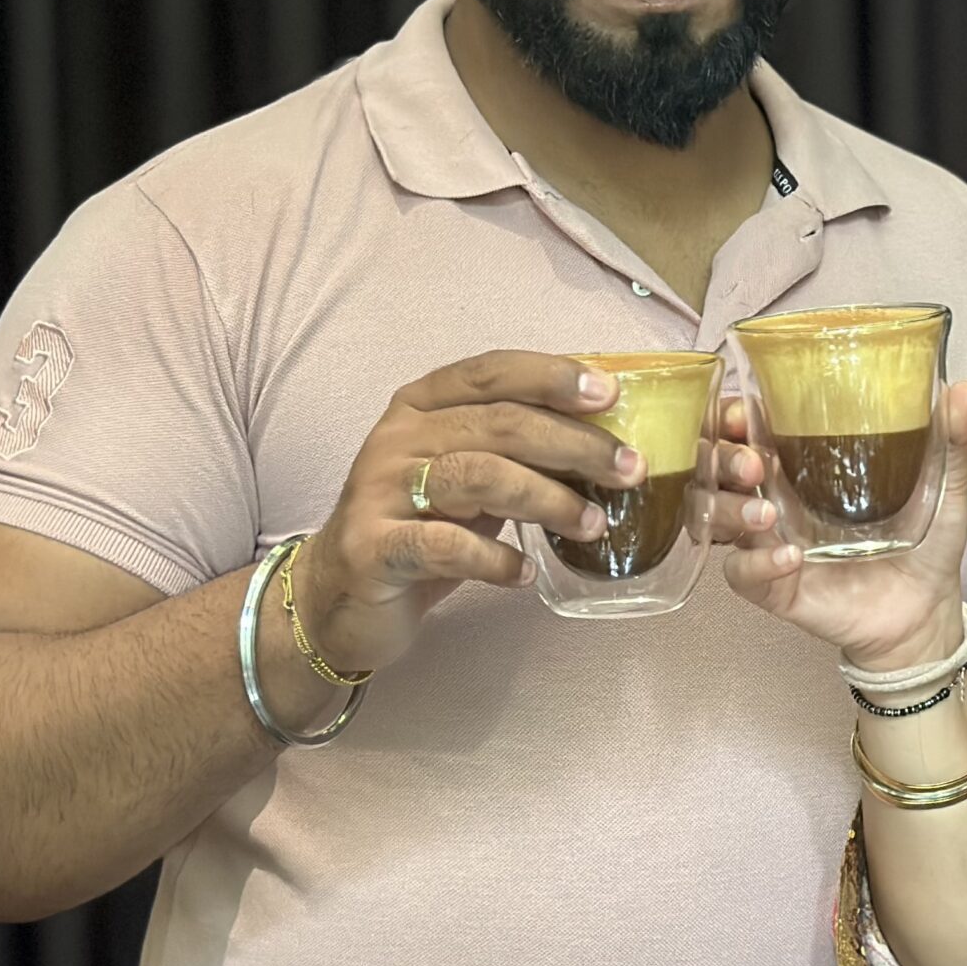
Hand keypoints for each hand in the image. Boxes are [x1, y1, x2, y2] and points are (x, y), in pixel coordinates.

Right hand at [296, 350, 758, 672]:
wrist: (336, 594)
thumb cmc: (420, 525)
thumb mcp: (468, 474)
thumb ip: (516, 447)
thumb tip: (609, 435)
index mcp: (421, 404)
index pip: (492, 371)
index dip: (553, 376)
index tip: (611, 394)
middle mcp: (397, 436)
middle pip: (500, 424)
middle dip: (575, 445)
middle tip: (629, 471)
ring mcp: (379, 489)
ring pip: (479, 476)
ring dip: (548, 500)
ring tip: (592, 524)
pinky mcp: (372, 547)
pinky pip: (447, 545)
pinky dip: (496, 559)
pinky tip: (526, 573)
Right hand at [719, 380, 966, 672]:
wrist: (928, 612)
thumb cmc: (925, 541)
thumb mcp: (944, 487)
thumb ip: (952, 441)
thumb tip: (964, 388)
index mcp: (804, 464)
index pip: (747, 428)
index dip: (732, 415)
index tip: (743, 407)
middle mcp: (778, 499)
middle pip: (717, 468)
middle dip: (723, 457)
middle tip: (755, 461)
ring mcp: (772, 543)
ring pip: (716, 517)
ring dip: (731, 508)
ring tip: (768, 512)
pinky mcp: (776, 587)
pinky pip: (743, 574)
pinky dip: (758, 564)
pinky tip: (790, 558)